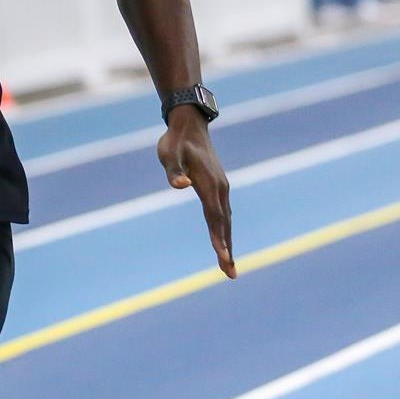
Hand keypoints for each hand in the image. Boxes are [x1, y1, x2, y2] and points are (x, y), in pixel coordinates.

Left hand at [158, 106, 234, 277]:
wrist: (189, 124)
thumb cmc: (176, 141)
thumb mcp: (168, 154)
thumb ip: (173, 171)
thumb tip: (180, 184)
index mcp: (209, 184)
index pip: (214, 217)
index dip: (218, 238)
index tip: (223, 257)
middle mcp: (219, 189)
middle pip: (224, 224)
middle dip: (227, 249)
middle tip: (230, 273)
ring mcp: (221, 188)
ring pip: (226, 221)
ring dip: (228, 243)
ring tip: (229, 266)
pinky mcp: (219, 186)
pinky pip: (224, 214)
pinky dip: (226, 230)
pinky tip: (225, 240)